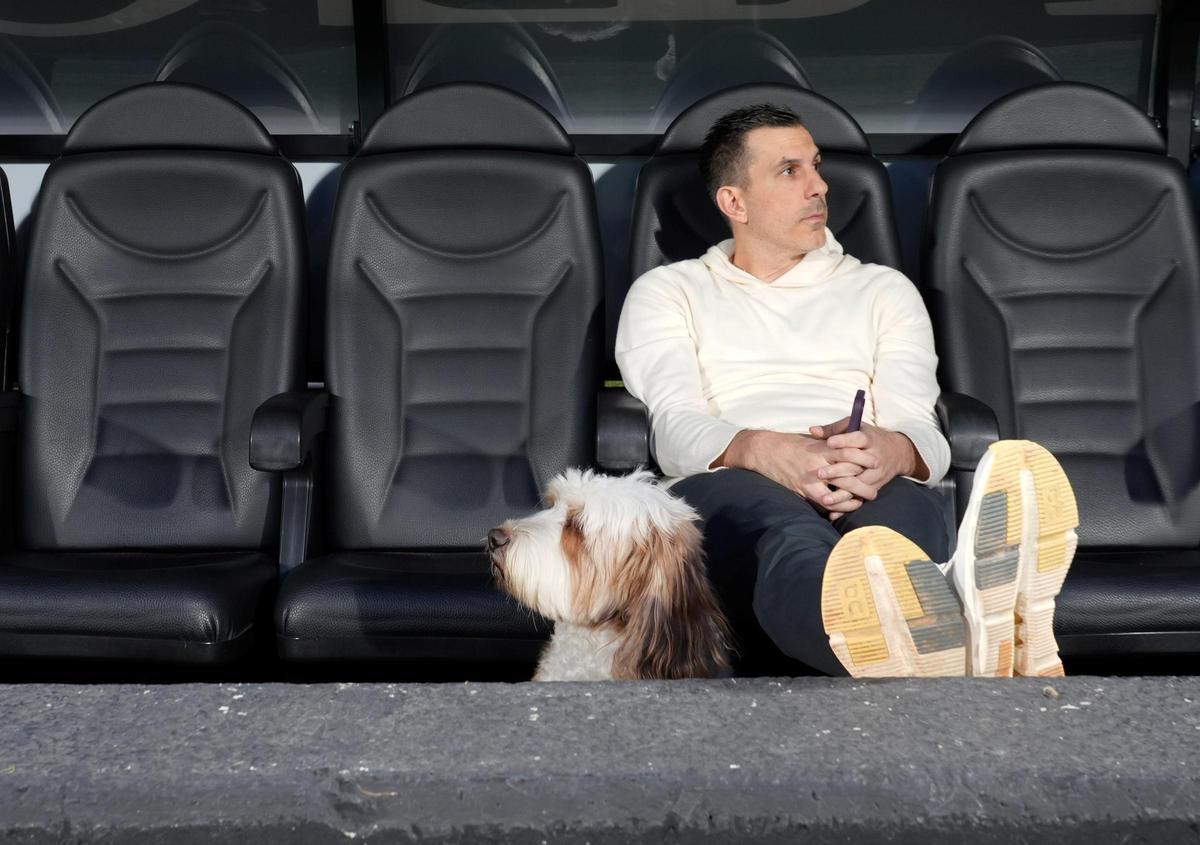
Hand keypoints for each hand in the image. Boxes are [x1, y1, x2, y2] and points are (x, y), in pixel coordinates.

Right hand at [714, 429, 865, 514]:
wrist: (764, 450)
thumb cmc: (789, 444)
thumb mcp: (811, 440)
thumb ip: (828, 444)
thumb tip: (847, 446)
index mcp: (823, 447)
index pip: (850, 452)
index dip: (864, 459)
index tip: (876, 463)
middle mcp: (819, 461)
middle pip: (849, 473)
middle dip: (865, 482)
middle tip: (876, 488)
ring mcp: (810, 477)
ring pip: (839, 489)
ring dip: (855, 496)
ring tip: (866, 500)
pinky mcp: (802, 489)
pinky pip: (824, 501)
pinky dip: (837, 505)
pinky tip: (845, 506)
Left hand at [809, 416, 925, 503]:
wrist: (896, 453)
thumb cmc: (869, 438)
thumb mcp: (855, 428)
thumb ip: (834, 429)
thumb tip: (812, 431)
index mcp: (870, 440)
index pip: (858, 439)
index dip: (844, 441)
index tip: (829, 443)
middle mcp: (874, 458)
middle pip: (857, 465)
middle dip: (838, 470)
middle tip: (820, 473)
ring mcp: (875, 475)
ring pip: (858, 485)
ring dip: (841, 493)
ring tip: (825, 499)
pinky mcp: (874, 487)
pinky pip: (860, 498)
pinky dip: (846, 507)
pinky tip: (833, 513)